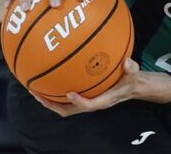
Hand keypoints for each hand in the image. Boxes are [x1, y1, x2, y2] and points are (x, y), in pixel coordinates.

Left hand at [31, 58, 163, 116]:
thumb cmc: (132, 80)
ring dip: (49, 100)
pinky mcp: (84, 96)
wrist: (133, 86)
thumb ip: (131, 68)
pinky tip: (49, 81)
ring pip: (64, 106)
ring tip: (36, 90)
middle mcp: (92, 103)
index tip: (69, 93)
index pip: (89, 105)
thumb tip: (127, 61)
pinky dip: (55, 93)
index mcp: (104, 100)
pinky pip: (66, 99)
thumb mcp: (134, 72)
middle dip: (51, 104)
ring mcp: (86, 100)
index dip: (78, 102)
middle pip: (68, 110)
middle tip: (37, 93)